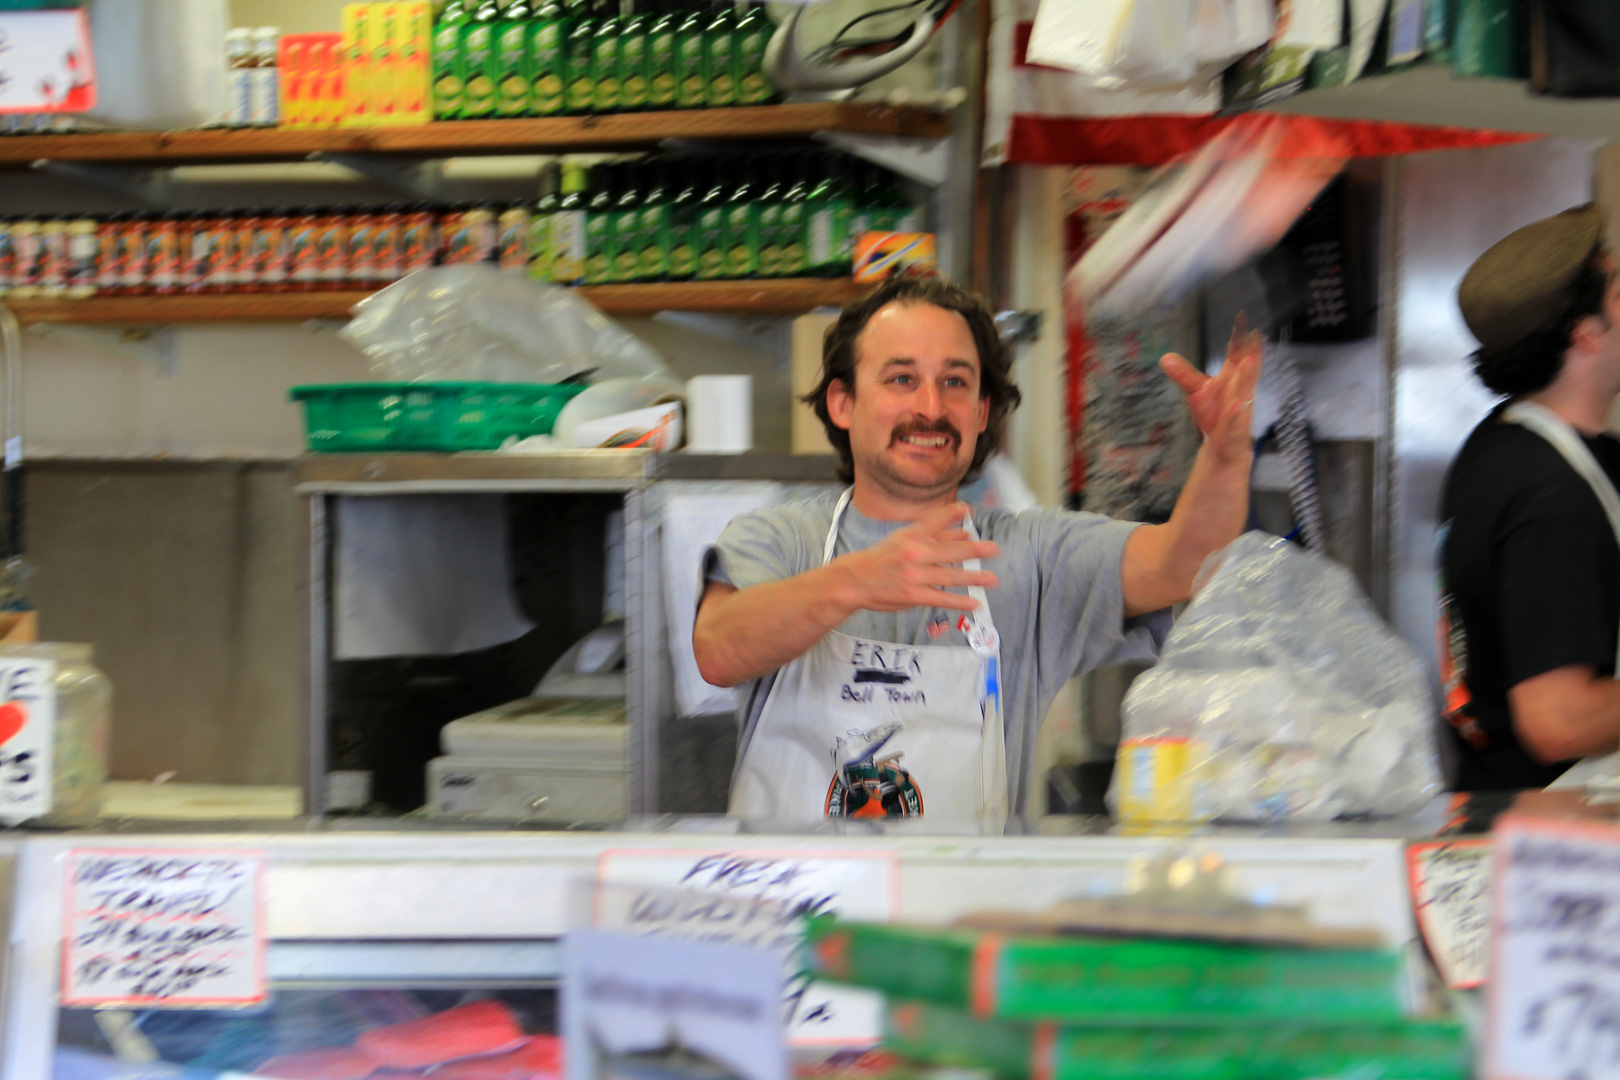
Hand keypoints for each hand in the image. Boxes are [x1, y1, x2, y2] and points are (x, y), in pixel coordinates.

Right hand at [836, 502, 1000, 613]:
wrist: (855, 581)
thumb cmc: (882, 558)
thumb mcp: (904, 539)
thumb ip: (935, 535)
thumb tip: (964, 533)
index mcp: (911, 536)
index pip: (935, 520)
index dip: (953, 513)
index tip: (968, 510)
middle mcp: (913, 553)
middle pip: (948, 550)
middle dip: (973, 550)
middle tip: (993, 549)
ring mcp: (913, 575)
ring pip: (948, 576)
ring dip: (972, 578)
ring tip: (992, 579)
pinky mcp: (912, 595)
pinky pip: (940, 598)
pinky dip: (958, 602)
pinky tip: (974, 602)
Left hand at [1160, 312, 1262, 464]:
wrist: (1222, 444)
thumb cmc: (1214, 413)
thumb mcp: (1196, 390)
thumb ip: (1184, 373)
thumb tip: (1165, 357)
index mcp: (1232, 376)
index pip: (1236, 352)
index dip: (1239, 336)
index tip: (1242, 317)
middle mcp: (1240, 388)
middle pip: (1247, 367)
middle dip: (1251, 352)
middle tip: (1253, 334)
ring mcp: (1240, 407)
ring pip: (1246, 390)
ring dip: (1248, 376)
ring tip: (1249, 361)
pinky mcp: (1235, 427)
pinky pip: (1236, 418)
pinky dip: (1236, 412)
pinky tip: (1236, 406)